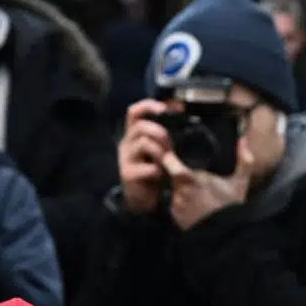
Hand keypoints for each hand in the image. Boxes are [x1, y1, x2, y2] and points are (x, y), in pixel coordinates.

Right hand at [118, 99, 172, 213]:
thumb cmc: (153, 170)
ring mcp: (125, 159)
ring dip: (160, 152)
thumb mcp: (160, 148)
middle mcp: (126, 143)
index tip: (164, 109)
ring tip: (164, 162)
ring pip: (144, 143)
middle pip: (141, 126)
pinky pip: (148, 167)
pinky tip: (159, 175)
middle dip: (160, 134)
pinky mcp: (127, 174)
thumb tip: (179, 111)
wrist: (142, 198)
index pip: (134, 112)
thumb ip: (165, 134)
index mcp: (133, 134)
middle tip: (169, 147)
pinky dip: (158, 171)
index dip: (148, 106)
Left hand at [160, 136, 253, 230]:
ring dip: (180, 189)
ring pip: (172, 190)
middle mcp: (179, 192)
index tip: (174, 156)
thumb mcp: (240, 182)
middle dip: (177, 173)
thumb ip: (243, 160)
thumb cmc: (231, 207)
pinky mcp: (174, 216)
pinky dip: (180, 202)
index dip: (169, 158)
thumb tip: (243, 139)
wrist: (224, 235)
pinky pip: (173, 204)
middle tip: (189, 174)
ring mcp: (175, 205)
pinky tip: (193, 204)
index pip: (169, 162)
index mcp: (191, 180)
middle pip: (170, 175)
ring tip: (194, 191)